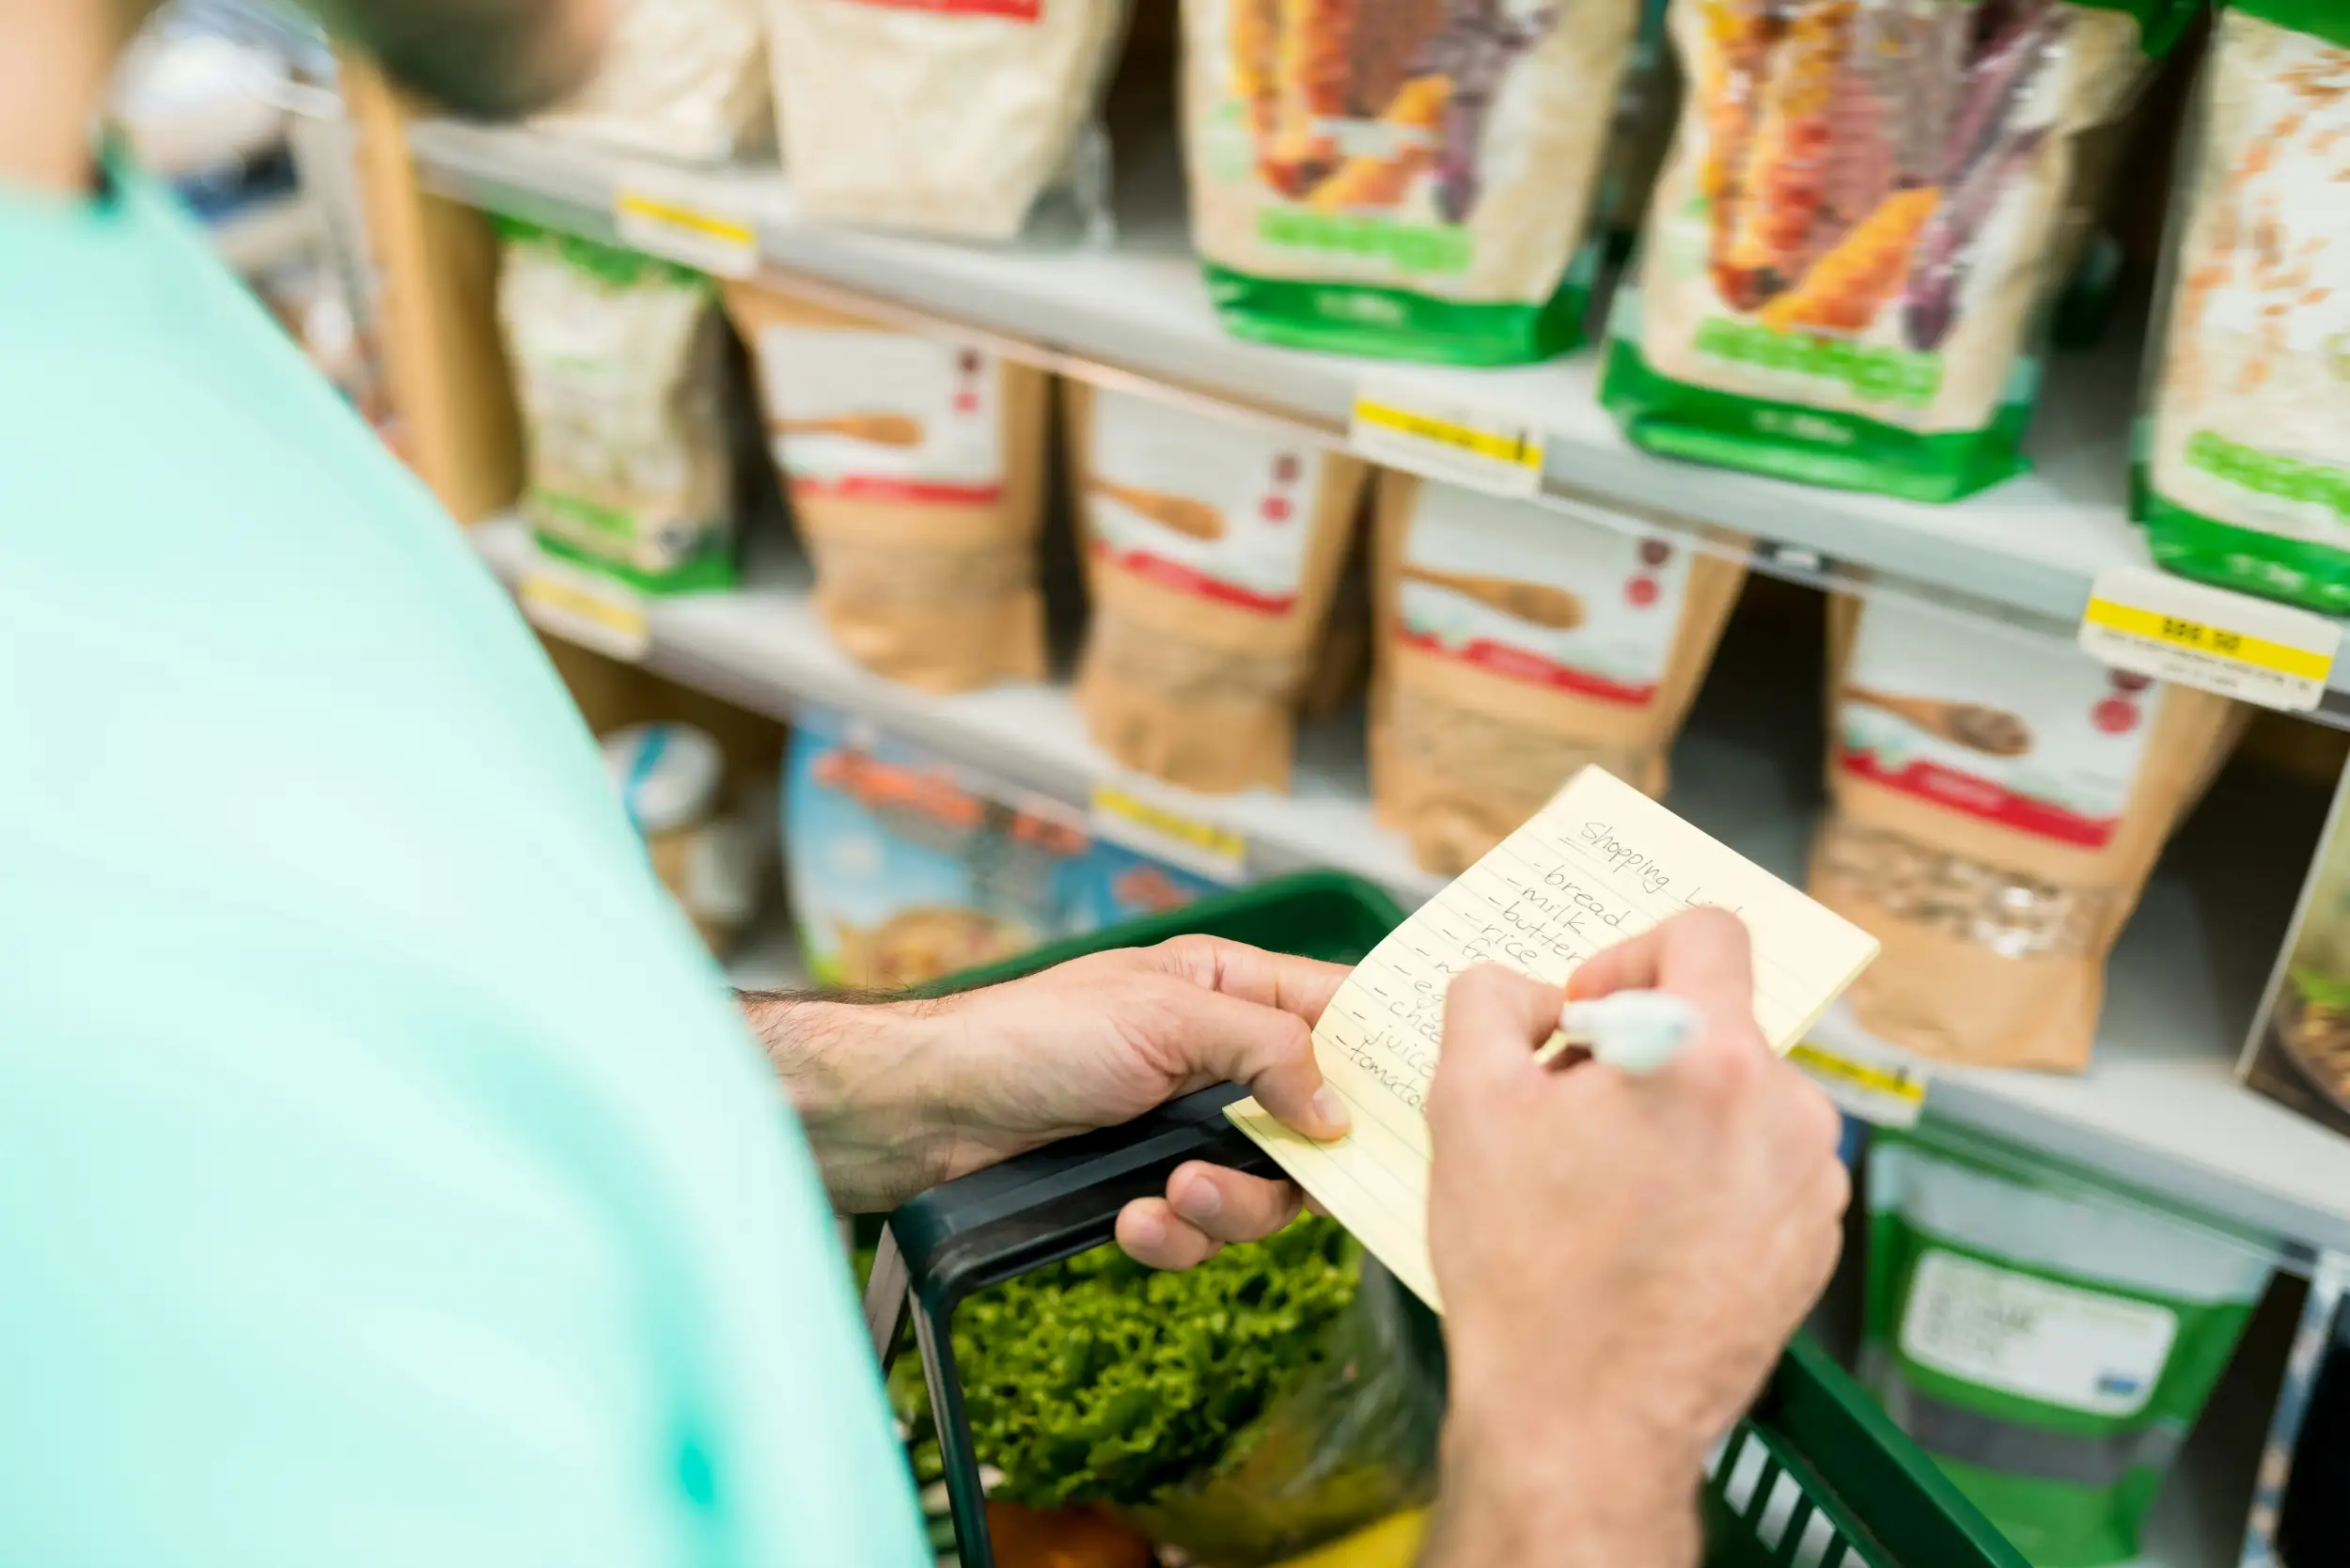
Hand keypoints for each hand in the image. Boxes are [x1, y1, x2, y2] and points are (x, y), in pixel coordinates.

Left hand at [747, 937, 1351, 1262]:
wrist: (925, 1113)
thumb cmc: (1030, 1036)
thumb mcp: (1164, 1017)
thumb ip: (1267, 1050)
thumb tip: (1341, 1109)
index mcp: (1229, 986)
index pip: (1340, 1011)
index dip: (1380, 1056)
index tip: (1407, 1108)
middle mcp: (1218, 1056)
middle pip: (1315, 1123)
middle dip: (1290, 1164)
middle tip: (1262, 1173)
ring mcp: (1185, 1126)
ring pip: (1263, 1190)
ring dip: (1226, 1208)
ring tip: (1170, 1196)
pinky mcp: (1147, 1185)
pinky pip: (1201, 1230)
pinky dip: (1175, 1236)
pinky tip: (1133, 1222)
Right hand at [1419, 909, 1847, 1567]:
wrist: (1582, 1422)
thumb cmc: (1526, 1269)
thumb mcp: (1465, 1101)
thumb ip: (1488, 1002)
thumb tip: (1525, 995)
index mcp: (1712, 1056)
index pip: (1706, 932)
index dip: (1629, 954)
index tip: (1583, 1016)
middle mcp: (1787, 1111)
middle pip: (1716, 1024)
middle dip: (1640, 1048)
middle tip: (1567, 1112)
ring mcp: (1812, 1185)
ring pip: (1738, 1100)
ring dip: (1673, 1114)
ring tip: (1600, 1185)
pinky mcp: (1812, 1248)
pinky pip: (1759, 1170)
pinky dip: (1704, 1178)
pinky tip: (1640, 1234)